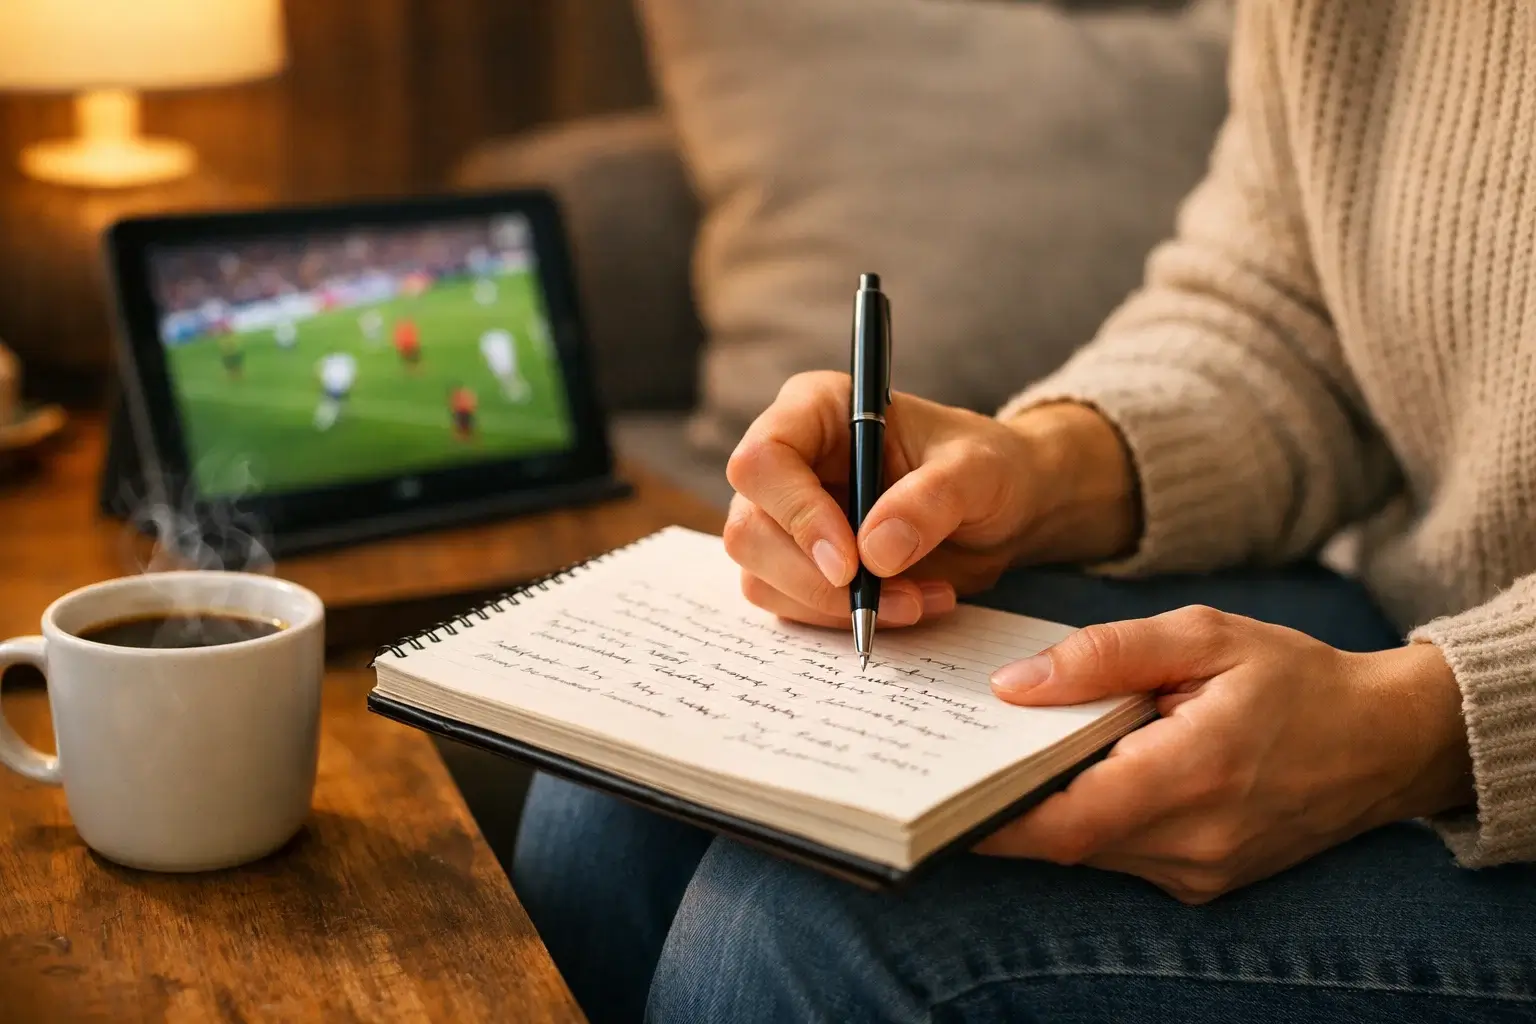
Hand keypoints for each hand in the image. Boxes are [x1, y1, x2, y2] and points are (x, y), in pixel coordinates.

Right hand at [724, 371, 1136, 628]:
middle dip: (814, 580)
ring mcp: (784, 518)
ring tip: (916, 600)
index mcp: (815, 410)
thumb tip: (874, 553)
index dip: (796, 515)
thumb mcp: (979, 471)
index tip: (849, 563)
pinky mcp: (796, 565)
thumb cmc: (988, 468)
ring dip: (834, 608)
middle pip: (748, 530)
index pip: (763, 461)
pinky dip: (843, 621)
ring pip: (760, 577)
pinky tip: (908, 605)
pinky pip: (790, 606)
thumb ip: (931, 500)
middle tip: (890, 597)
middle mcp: (787, 462)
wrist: (1001, 510)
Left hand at [978, 606, 1474, 902]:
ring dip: (1047, 808)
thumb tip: (1013, 686)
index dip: (991, 816)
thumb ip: (1103, 656)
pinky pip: (1122, 854)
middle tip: (952, 760)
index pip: (1065, 820)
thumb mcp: (1202, 637)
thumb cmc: (1294, 677)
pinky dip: (1089, 817)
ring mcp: (1201, 872)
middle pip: (1067, 838)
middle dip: (1006, 802)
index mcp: (1193, 775)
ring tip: (1004, 755)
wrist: (1387, 741)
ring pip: (1090, 849)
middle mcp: (1194, 841)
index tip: (935, 794)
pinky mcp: (1204, 879)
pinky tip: (1073, 771)